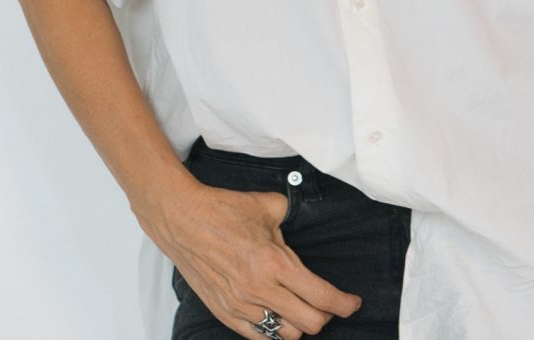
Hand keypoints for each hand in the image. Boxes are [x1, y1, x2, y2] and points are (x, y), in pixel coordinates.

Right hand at [132, 175, 362, 337]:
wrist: (181, 219)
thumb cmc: (222, 210)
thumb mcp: (269, 206)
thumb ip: (294, 216)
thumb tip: (308, 216)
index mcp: (274, 262)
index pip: (321, 297)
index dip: (344, 304)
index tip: (352, 303)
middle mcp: (259, 289)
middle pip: (309, 323)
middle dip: (326, 316)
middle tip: (328, 304)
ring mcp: (240, 305)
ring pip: (286, 335)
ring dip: (299, 324)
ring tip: (301, 308)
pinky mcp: (224, 312)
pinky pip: (258, 337)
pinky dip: (274, 331)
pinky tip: (278, 317)